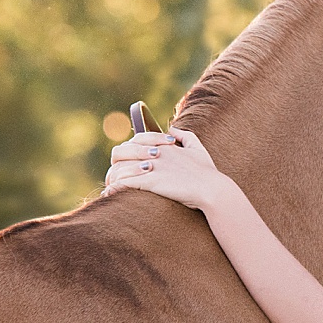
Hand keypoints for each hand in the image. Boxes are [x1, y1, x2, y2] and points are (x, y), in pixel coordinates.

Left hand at [103, 127, 227, 211]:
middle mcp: (155, 152)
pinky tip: (109, 194)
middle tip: (114, 175)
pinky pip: (125, 182)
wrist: (212, 189)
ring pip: (120, 168)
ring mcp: (152, 167)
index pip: (135, 140)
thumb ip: (185, 135)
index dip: (127, 150)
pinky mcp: (151, 181)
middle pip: (121, 151)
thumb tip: (173, 128)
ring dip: (112, 178)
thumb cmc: (207, 172)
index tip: (125, 162)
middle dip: (114, 163)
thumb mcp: (197, 148)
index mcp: (163, 144)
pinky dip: (114, 188)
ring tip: (110, 188)